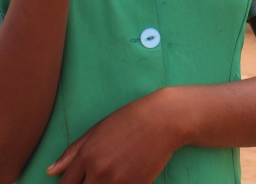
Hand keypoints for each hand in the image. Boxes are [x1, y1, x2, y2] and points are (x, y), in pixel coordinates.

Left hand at [46, 91, 176, 182]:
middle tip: (99, 178)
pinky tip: (125, 177)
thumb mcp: (98, 129)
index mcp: (87, 155)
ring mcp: (119, 181)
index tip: (77, 183)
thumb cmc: (130, 119)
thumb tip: (50, 171)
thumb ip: (72, 152)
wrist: (165, 118)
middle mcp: (99, 171)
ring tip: (115, 174)